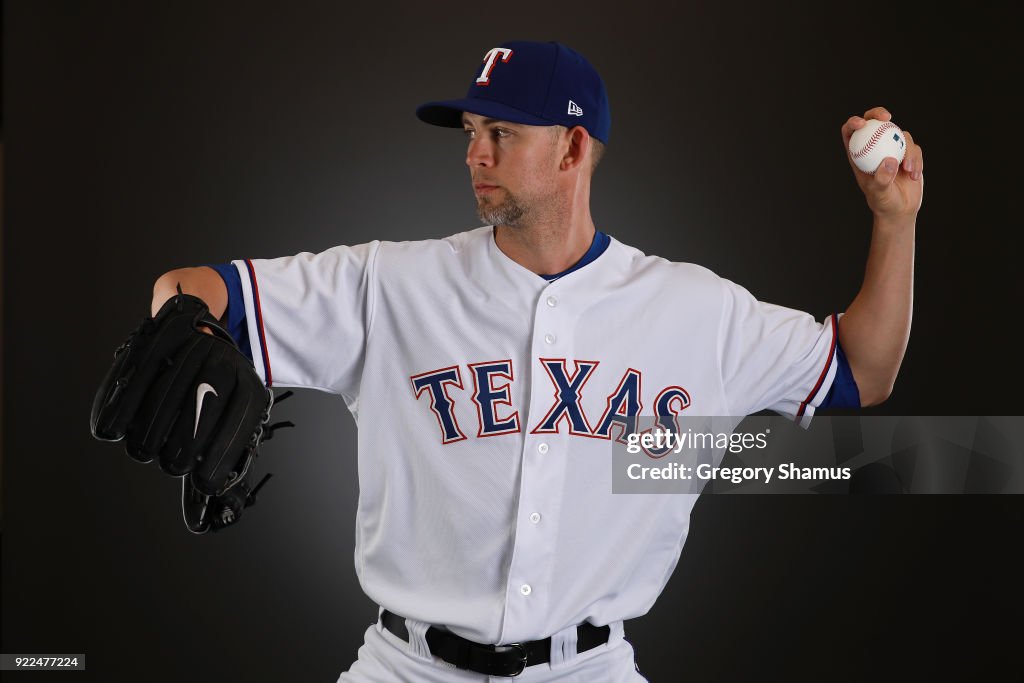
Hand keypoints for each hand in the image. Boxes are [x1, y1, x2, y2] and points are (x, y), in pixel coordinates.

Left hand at [842, 107, 923, 223]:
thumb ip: (882, 178)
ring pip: (898, 135)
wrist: (900, 209)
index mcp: (858, 155)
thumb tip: (890, 160)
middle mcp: (874, 148)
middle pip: (873, 122)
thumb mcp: (880, 193)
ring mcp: (891, 148)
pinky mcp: (908, 153)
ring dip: (906, 150)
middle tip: (887, 118)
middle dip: (878, 113)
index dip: (853, 122)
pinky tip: (914, 174)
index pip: (850, 132)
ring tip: (908, 170)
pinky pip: (914, 148)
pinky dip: (916, 159)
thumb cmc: (884, 203)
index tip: (862, 123)